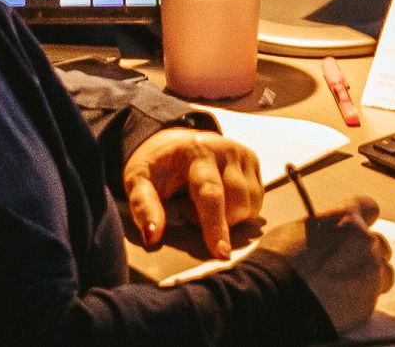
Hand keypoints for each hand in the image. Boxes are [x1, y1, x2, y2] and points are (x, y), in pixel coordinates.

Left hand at [122, 126, 261, 252]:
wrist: (172, 141)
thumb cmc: (156, 165)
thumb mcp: (138, 179)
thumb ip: (144, 206)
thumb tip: (152, 236)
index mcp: (195, 151)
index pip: (210, 193)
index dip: (216, 225)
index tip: (221, 253)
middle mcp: (225, 149)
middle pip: (237, 202)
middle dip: (218, 223)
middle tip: (188, 214)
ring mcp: (242, 154)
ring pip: (251, 204)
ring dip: (230, 218)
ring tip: (202, 207)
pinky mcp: (252, 160)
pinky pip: (256, 200)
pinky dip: (240, 211)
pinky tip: (220, 202)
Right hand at [256, 197, 393, 330]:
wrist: (276, 296)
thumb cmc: (278, 260)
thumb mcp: (297, 229)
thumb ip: (322, 229)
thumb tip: (324, 235)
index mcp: (347, 219)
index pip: (369, 207)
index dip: (362, 218)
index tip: (356, 226)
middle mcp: (365, 242)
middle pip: (379, 243)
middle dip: (365, 251)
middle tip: (345, 263)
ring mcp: (370, 273)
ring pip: (384, 272)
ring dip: (370, 276)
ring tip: (346, 286)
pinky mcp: (368, 302)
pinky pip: (372, 297)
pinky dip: (360, 299)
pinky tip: (340, 302)